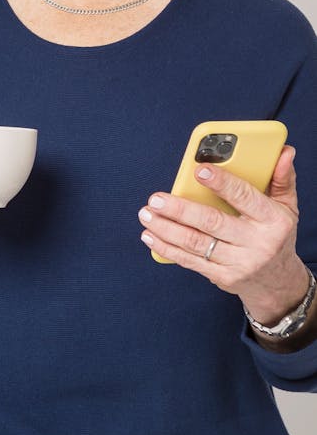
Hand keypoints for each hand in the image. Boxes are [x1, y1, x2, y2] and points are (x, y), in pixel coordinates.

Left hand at [137, 145, 308, 323]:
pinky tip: (151, 236)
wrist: (275, 281)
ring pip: (195, 243)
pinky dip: (167, 249)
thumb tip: (284, 152)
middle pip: (212, 222)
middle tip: (156, 199)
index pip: (244, 197)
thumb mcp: (287, 208)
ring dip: (166, 229)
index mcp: (272, 220)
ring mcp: (238, 262)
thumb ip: (282, 179)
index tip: (199, 170)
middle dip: (180, 210)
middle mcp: (256, 242)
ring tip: (147, 215)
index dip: (222, 183)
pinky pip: (190, 261)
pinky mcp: (222, 277)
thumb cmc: (276, 236)